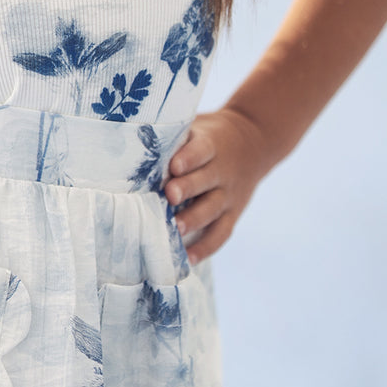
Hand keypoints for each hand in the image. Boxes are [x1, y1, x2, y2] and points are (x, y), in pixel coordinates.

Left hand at [162, 107, 267, 262]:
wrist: (254, 140)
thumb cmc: (210, 136)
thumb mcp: (198, 128)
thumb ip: (175, 138)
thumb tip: (132, 143)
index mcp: (212, 145)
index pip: (201, 151)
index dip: (189, 158)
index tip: (174, 165)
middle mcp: (222, 171)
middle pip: (206, 181)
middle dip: (187, 189)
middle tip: (169, 197)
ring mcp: (229, 195)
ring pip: (213, 209)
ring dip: (194, 221)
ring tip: (175, 231)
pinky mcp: (233, 214)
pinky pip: (221, 233)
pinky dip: (206, 248)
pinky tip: (188, 259)